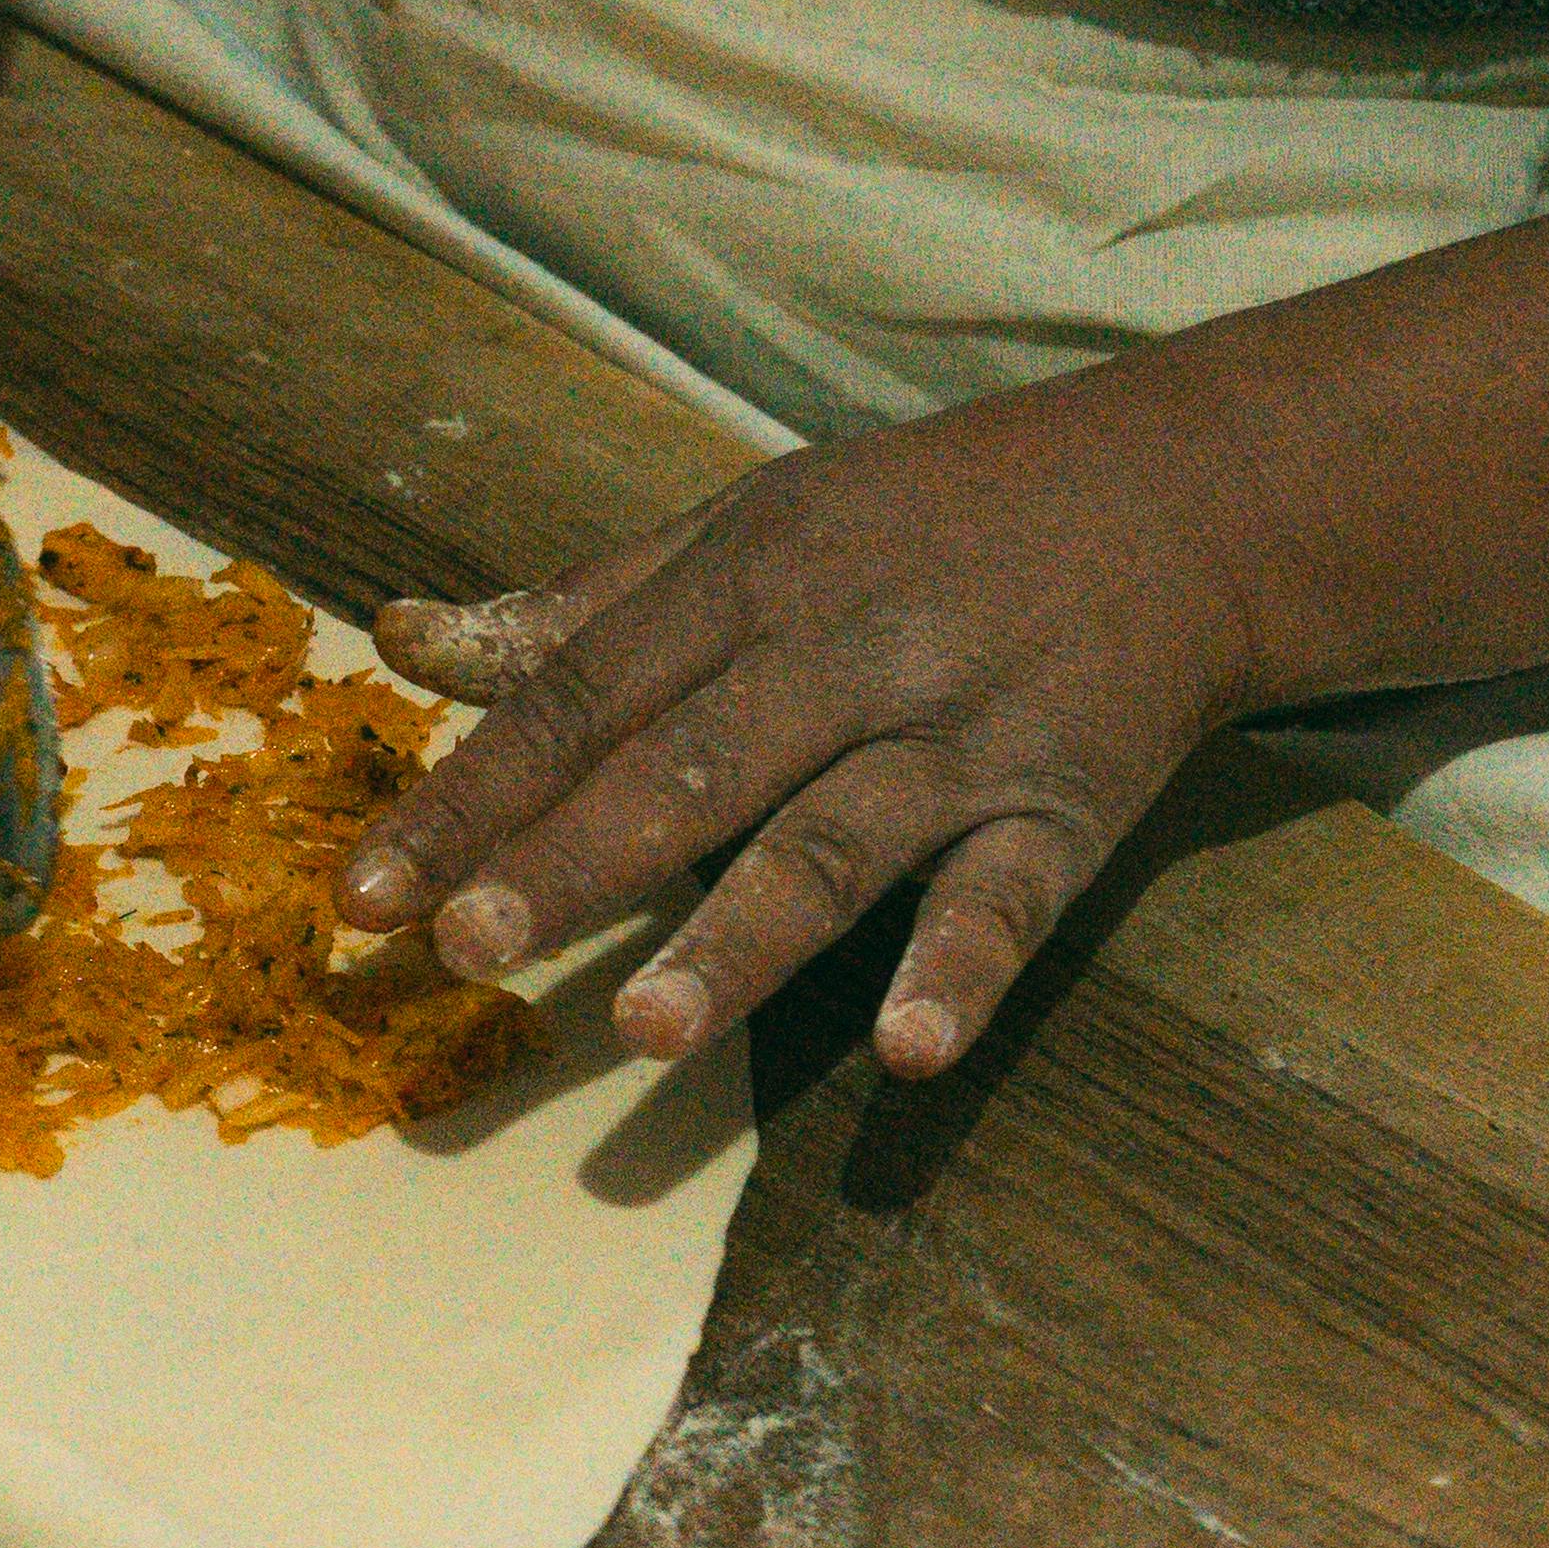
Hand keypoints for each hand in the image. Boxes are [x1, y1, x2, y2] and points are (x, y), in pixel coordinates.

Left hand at [335, 376, 1273, 1076]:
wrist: (1184, 493)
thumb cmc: (923, 522)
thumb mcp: (747, 527)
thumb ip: (578, 607)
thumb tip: (400, 640)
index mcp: (747, 578)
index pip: (580, 699)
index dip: (469, 795)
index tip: (364, 892)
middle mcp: (844, 653)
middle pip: (688, 767)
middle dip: (572, 860)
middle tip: (462, 950)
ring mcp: (958, 735)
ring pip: (834, 842)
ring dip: (740, 937)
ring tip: (642, 1030)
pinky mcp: (1066, 807)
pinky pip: (1007, 900)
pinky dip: (959, 972)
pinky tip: (905, 1054)